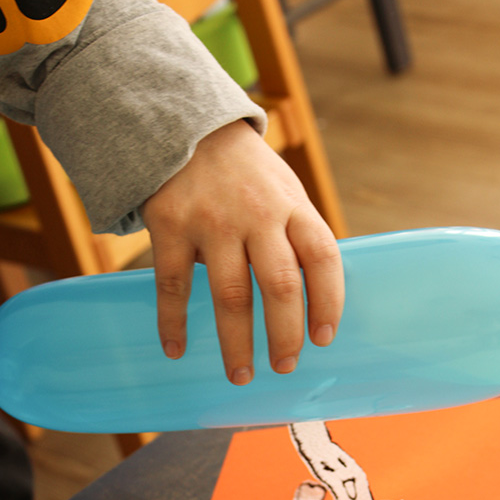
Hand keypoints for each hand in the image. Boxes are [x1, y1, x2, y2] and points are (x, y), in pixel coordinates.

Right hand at [142, 120, 344, 384]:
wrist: (185, 125)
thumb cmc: (247, 173)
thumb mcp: (285, 191)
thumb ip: (299, 237)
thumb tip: (316, 300)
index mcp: (294, 206)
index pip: (323, 258)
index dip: (328, 302)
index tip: (324, 338)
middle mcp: (258, 214)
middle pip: (279, 285)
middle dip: (285, 335)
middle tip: (284, 366)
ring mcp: (213, 221)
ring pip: (230, 295)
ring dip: (236, 343)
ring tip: (240, 374)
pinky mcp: (171, 225)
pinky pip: (173, 285)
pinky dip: (173, 322)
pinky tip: (176, 349)